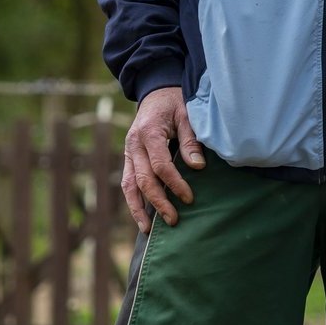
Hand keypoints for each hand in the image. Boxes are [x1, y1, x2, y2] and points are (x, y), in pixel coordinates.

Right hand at [121, 85, 205, 231]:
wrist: (156, 93)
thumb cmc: (175, 102)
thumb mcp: (187, 114)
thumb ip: (190, 140)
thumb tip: (197, 167)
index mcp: (148, 132)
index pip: (160, 165)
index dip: (175, 183)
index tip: (190, 198)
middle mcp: (133, 145)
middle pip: (143, 180)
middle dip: (158, 202)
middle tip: (174, 220)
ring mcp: (128, 153)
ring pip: (129, 185)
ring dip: (138, 209)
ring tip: (148, 231)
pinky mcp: (128, 159)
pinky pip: (128, 183)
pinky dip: (133, 201)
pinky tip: (142, 218)